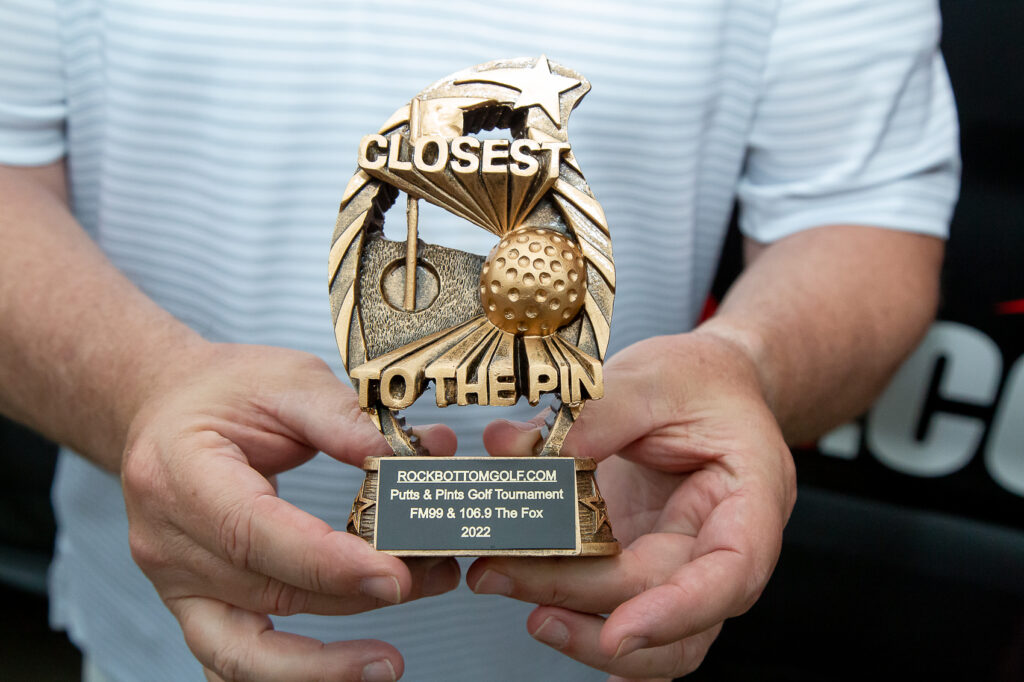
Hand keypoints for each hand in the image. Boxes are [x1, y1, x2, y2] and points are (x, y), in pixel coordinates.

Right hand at [121, 343, 459, 681]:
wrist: (166, 408)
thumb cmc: (223, 391)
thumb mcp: (286, 380)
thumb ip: (344, 419)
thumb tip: (412, 459)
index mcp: (180, 474)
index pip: (255, 534)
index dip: (327, 563)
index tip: (394, 574)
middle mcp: (168, 542)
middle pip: (266, 593)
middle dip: (354, 599)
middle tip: (431, 580)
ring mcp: (175, 584)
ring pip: (245, 651)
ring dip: (323, 664)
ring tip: (389, 662)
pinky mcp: (194, 605)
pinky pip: (233, 662)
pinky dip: (287, 677)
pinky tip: (341, 675)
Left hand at [469, 331, 795, 679]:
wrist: (705, 385)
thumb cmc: (699, 381)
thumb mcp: (655, 376)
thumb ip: (598, 412)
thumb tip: (522, 448)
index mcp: (749, 496)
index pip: (732, 573)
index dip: (677, 611)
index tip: (618, 632)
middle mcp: (720, 545)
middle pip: (666, 604)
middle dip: (584, 603)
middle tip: (506, 573)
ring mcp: (679, 563)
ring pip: (647, 635)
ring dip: (576, 626)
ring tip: (503, 583)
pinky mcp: (640, 565)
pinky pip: (618, 613)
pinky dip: (579, 622)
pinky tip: (534, 612)